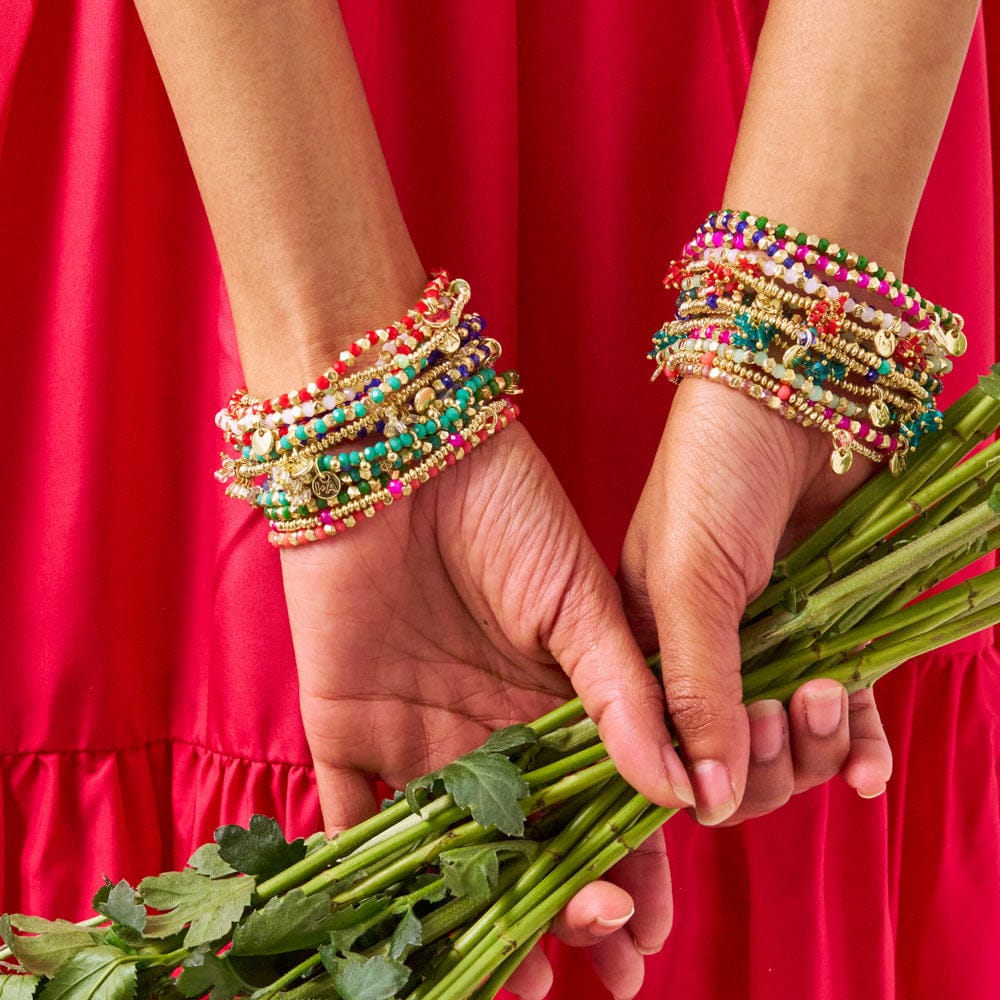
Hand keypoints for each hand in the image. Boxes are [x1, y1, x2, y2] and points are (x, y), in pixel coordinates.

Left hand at [281, 423, 676, 996]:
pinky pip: (347, 814)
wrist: (400, 450)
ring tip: (520, 981)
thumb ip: (622, 692)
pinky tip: (401, 930)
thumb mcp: (580, 598)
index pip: (599, 804)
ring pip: (449, 848)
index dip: (630, 868)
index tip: (651, 932)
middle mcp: (489, 729)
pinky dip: (362, 872)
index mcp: (555, 701)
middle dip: (564, 908)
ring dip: (479, 914)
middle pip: (530, 840)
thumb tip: (685, 790)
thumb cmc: (506, 507)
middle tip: (597, 964)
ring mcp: (416, 733)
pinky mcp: (343, 724)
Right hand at [619, 379, 893, 826]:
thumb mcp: (688, 582)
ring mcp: (771, 646)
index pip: (660, 746)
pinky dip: (858, 748)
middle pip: (730, 761)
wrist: (793, 392)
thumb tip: (705, 798)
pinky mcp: (830, 630)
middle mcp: (703, 655)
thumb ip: (695, 689)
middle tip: (775, 715)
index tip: (719, 776)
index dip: (693, 777)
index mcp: (645, 644)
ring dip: (810, 750)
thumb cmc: (714, 474)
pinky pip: (846, 714)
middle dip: (758, 764)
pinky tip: (866, 770)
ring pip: (791, 746)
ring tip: (820, 697)